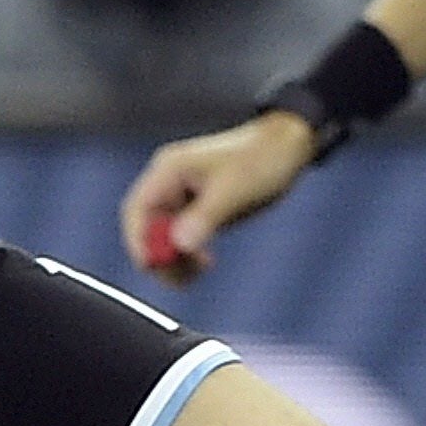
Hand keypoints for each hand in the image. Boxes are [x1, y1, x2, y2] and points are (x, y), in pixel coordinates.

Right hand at [118, 113, 320, 282]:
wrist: (288, 145)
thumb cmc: (262, 158)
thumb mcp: (234, 190)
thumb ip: (205, 217)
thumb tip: (180, 245)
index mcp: (170, 169)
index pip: (137, 208)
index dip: (138, 239)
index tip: (151, 266)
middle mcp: (169, 181)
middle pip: (146, 226)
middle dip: (158, 254)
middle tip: (178, 280)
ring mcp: (182, 194)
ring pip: (162, 235)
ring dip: (173, 258)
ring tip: (197, 274)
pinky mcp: (197, 206)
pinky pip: (180, 235)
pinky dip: (187, 253)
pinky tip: (204, 264)